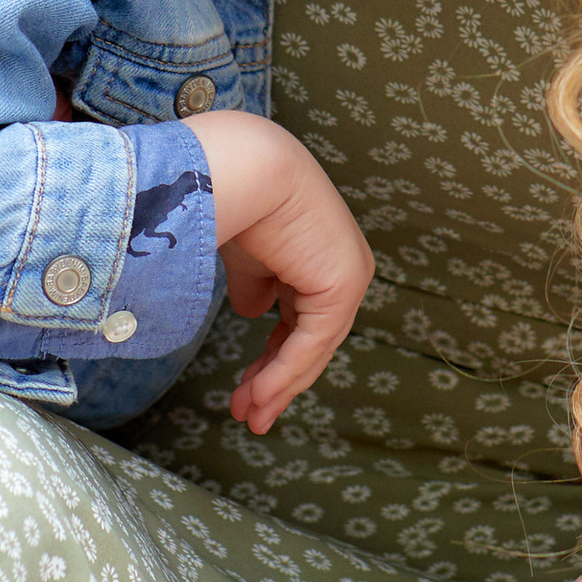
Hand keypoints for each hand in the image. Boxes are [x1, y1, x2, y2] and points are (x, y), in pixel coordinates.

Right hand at [184, 110, 373, 434]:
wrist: (243, 166)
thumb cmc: (235, 194)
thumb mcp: (244, 252)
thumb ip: (255, 283)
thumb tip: (254, 313)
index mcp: (318, 254)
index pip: (302, 319)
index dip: (273, 357)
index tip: (246, 388)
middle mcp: (341, 265)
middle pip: (310, 340)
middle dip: (276, 380)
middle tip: (249, 414)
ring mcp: (347, 276)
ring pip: (312, 348)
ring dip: (277, 386)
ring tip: (248, 415)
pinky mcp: (343, 285)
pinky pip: (311, 342)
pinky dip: (283, 373)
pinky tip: (257, 395)